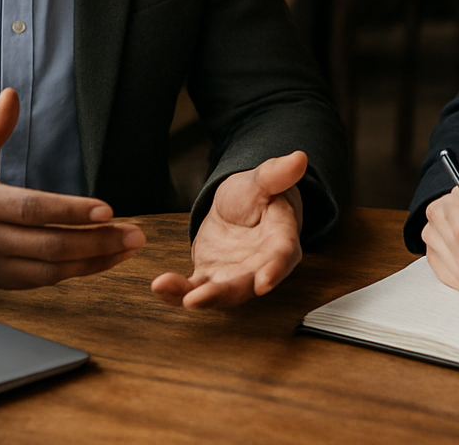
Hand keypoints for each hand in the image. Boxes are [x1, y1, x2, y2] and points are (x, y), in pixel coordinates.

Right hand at [0, 88, 144, 288]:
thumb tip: (11, 95)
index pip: (31, 209)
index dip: (71, 211)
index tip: (107, 210)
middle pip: (48, 245)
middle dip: (97, 242)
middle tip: (134, 233)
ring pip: (49, 270)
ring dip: (94, 261)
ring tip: (127, 246)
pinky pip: (41, 282)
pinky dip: (74, 273)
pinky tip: (101, 260)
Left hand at [151, 150, 307, 307]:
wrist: (240, 204)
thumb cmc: (257, 193)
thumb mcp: (263, 179)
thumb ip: (277, 174)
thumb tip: (299, 158)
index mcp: (281, 240)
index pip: (281, 257)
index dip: (274, 271)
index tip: (264, 284)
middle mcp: (260, 266)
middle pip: (245, 285)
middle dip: (222, 294)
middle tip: (197, 299)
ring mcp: (234, 275)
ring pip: (219, 293)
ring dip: (197, 298)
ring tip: (173, 293)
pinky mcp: (211, 276)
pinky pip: (194, 288)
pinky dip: (177, 292)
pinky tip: (159, 286)